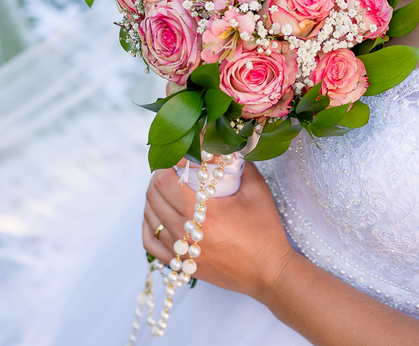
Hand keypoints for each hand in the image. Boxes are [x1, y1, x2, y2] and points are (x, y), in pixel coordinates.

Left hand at [141, 160, 295, 300]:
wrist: (270, 273)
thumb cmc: (265, 232)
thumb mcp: (257, 191)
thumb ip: (240, 163)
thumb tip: (225, 145)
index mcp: (204, 214)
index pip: (164, 182)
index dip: (166, 165)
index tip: (177, 159)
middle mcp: (188, 235)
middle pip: (153, 197)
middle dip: (158, 178)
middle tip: (171, 170)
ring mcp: (182, 252)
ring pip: (149, 218)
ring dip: (153, 199)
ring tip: (166, 188)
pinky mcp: (182, 265)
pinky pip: (150, 244)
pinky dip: (149, 225)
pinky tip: (156, 215)